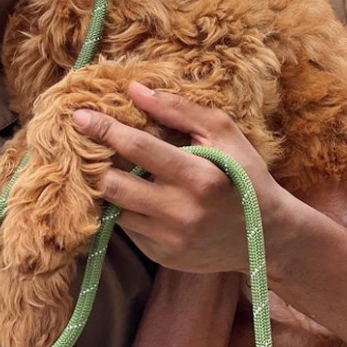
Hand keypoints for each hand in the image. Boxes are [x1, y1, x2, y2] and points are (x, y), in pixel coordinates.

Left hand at [72, 82, 288, 274]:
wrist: (267, 236)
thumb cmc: (244, 174)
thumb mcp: (222, 133)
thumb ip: (179, 109)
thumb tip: (134, 90)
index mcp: (199, 177)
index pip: (137, 148)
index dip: (104, 129)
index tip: (79, 115)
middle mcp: (181, 212)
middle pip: (113, 185)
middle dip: (94, 163)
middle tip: (85, 145)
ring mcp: (169, 240)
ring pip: (113, 210)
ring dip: (105, 187)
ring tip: (104, 166)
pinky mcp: (162, 256)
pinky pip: (126, 228)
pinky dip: (122, 208)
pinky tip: (130, 192)